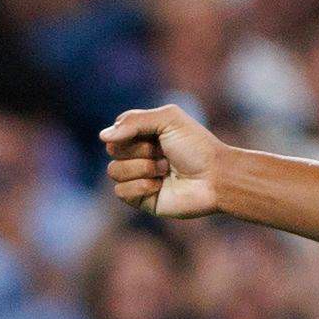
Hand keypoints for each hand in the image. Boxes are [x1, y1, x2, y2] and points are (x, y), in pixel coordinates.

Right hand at [99, 106, 225, 219]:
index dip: (130, 133)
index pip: (116, 131)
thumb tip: (102, 137)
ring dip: (142, 169)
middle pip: (112, 150)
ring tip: (165, 170)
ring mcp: (138, 178)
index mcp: (144, 135)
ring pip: (113, 171)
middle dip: (138, 151)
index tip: (155, 134)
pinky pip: (120, 192)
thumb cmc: (196, 147)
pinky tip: (160, 186)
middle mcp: (139, 156)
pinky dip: (141, 186)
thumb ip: (134, 121)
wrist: (215, 178)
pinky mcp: (140, 199)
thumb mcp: (168, 119)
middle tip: (164, 154)